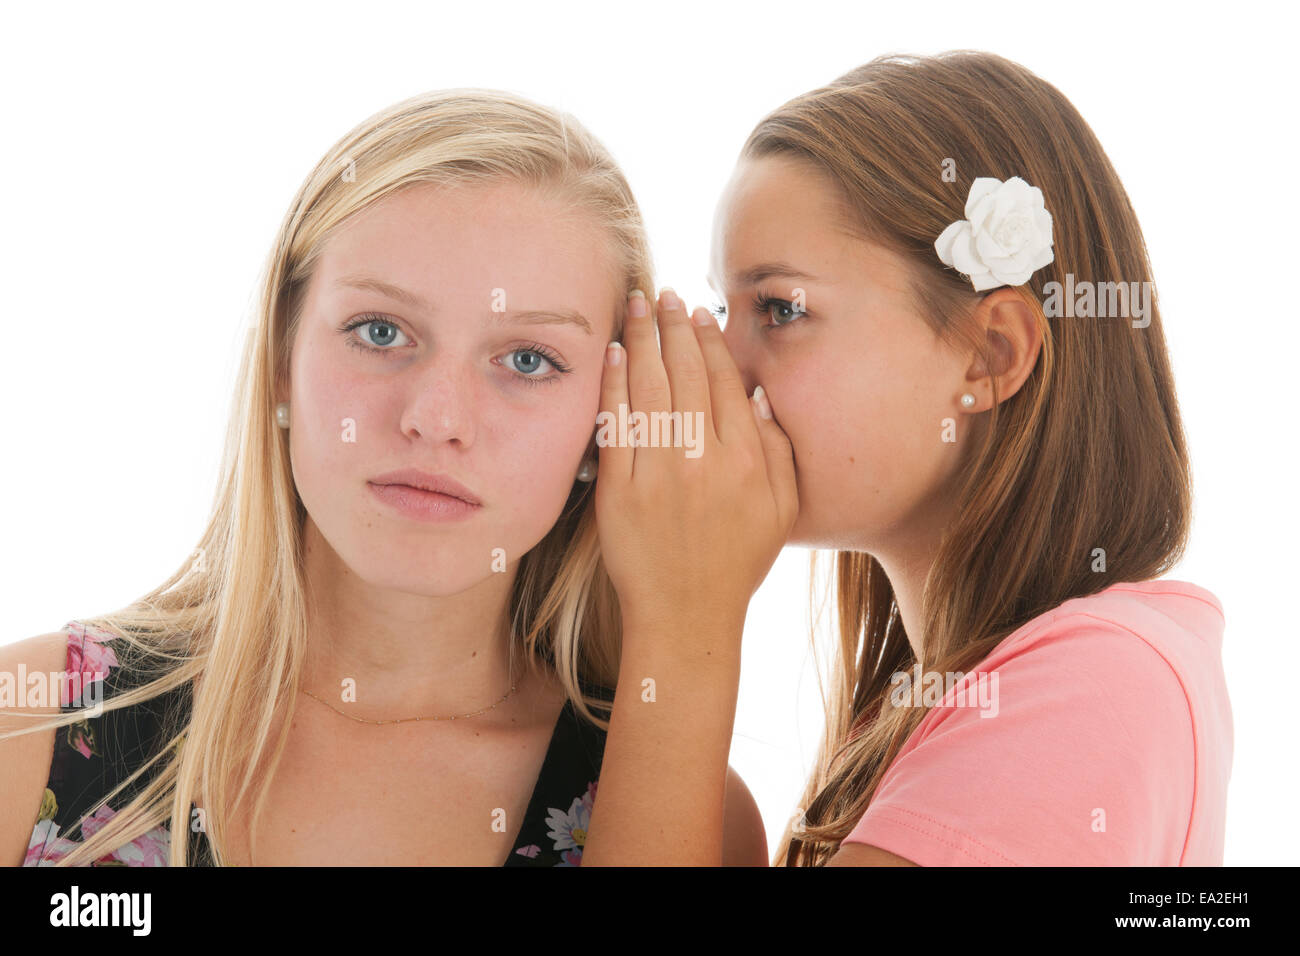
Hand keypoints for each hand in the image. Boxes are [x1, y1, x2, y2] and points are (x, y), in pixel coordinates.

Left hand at [594, 287, 797, 642]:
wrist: (686, 615)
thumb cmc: (737, 563)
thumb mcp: (782, 510)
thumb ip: (778, 450)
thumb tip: (759, 395)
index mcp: (745, 460)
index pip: (723, 381)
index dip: (708, 341)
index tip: (698, 314)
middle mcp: (702, 459)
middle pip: (683, 373)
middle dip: (671, 325)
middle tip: (662, 293)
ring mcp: (657, 474)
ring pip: (648, 389)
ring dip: (641, 340)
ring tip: (635, 305)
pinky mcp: (620, 490)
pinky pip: (616, 425)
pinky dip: (615, 385)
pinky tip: (615, 355)